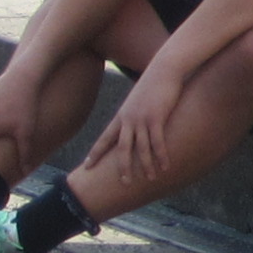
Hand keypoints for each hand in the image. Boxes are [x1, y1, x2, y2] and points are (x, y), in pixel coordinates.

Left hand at [93, 61, 185, 184]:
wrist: (164, 68)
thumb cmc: (153, 82)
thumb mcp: (138, 99)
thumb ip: (135, 112)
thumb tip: (135, 121)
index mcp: (121, 116)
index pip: (104, 138)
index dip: (95, 153)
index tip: (86, 166)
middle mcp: (128, 120)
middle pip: (120, 148)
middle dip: (122, 167)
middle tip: (124, 183)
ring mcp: (142, 119)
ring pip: (140, 148)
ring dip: (145, 165)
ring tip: (150, 179)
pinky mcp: (157, 117)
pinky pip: (158, 142)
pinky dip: (161, 156)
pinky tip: (166, 166)